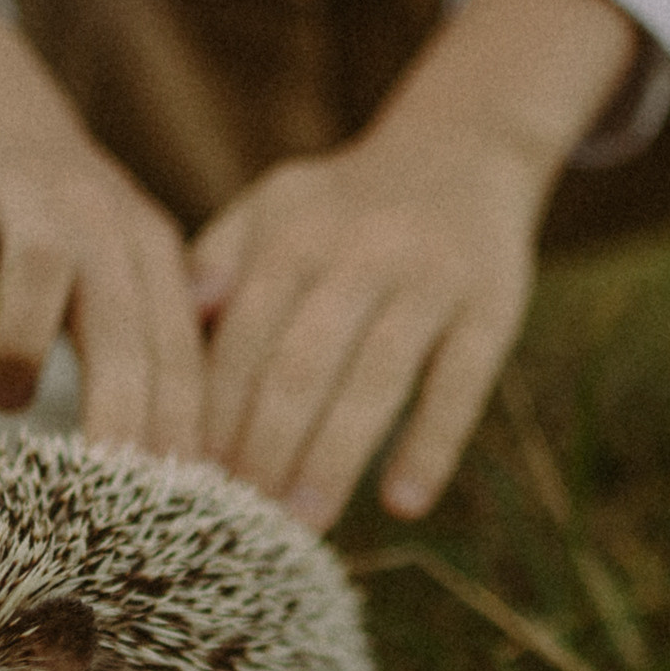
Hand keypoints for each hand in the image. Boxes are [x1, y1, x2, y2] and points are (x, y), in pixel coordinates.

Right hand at [0, 0, 201, 456]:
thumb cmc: (63, 233)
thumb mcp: (123, 276)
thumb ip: (150, 353)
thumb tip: (183, 469)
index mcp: (154, 256)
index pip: (180, 356)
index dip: (182, 433)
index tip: (179, 509)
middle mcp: (102, 224)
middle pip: (125, 328)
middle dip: (123, 417)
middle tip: (109, 496)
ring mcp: (29, 202)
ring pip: (43, 274)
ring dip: (24, 349)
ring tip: (7, 400)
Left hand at [192, 0, 637, 529]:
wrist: (465, 148)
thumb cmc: (347, 204)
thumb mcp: (276, 208)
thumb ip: (220, 262)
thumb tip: (177, 322)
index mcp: (295, 237)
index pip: (243, 340)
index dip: (217, 414)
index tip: (196, 478)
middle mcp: (361, 256)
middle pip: (301, 367)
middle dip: (267, 448)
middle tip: (245, 518)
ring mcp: (430, 282)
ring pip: (375, 382)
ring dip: (335, 460)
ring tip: (307, 523)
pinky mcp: (492, 308)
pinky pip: (460, 387)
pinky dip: (431, 446)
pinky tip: (402, 503)